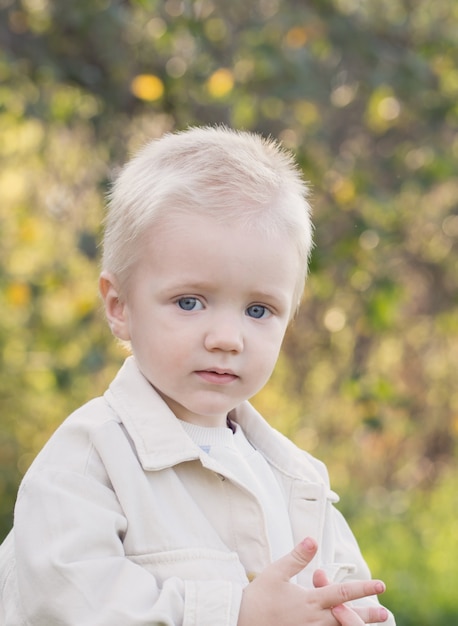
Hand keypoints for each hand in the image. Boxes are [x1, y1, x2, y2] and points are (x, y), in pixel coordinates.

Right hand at [237, 537, 388, 625]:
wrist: (238, 622)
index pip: (343, 593)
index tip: (380, 585)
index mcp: (310, 601)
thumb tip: (313, 539)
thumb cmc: (257, 598)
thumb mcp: (276, 573)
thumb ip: (297, 557)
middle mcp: (314, 621)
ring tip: (369, 624)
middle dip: (367, 615)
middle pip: (347, 618)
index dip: (363, 588)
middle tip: (385, 613)